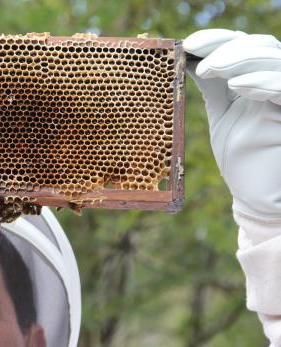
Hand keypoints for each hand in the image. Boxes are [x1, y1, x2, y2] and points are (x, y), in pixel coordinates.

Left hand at [184, 29, 280, 220]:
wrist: (258, 195)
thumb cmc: (241, 157)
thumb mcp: (221, 114)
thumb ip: (212, 86)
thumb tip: (187, 58)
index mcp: (259, 78)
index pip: (245, 43)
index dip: (218, 39)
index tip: (188, 44)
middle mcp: (277, 82)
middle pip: (261, 45)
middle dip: (227, 47)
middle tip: (198, 59)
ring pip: (274, 59)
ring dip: (239, 59)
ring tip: (211, 70)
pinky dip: (263, 81)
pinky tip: (239, 85)